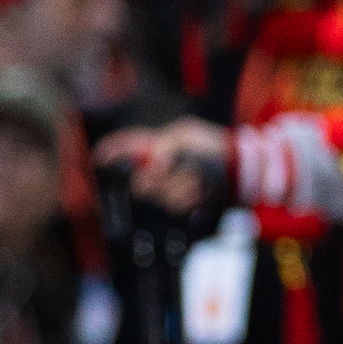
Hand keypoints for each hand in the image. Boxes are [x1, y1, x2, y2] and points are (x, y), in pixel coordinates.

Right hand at [93, 119, 228, 212]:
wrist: (242, 169)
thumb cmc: (215, 146)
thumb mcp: (187, 137)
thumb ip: (163, 148)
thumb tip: (152, 165)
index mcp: (159, 145)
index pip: (127, 147)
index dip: (112, 152)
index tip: (101, 158)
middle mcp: (162, 167)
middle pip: (140, 183)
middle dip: (155, 181)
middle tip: (173, 172)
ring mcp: (173, 185)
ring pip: (160, 196)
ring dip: (180, 187)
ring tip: (198, 179)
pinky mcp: (185, 201)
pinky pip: (176, 206)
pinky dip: (190, 198)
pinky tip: (202, 190)